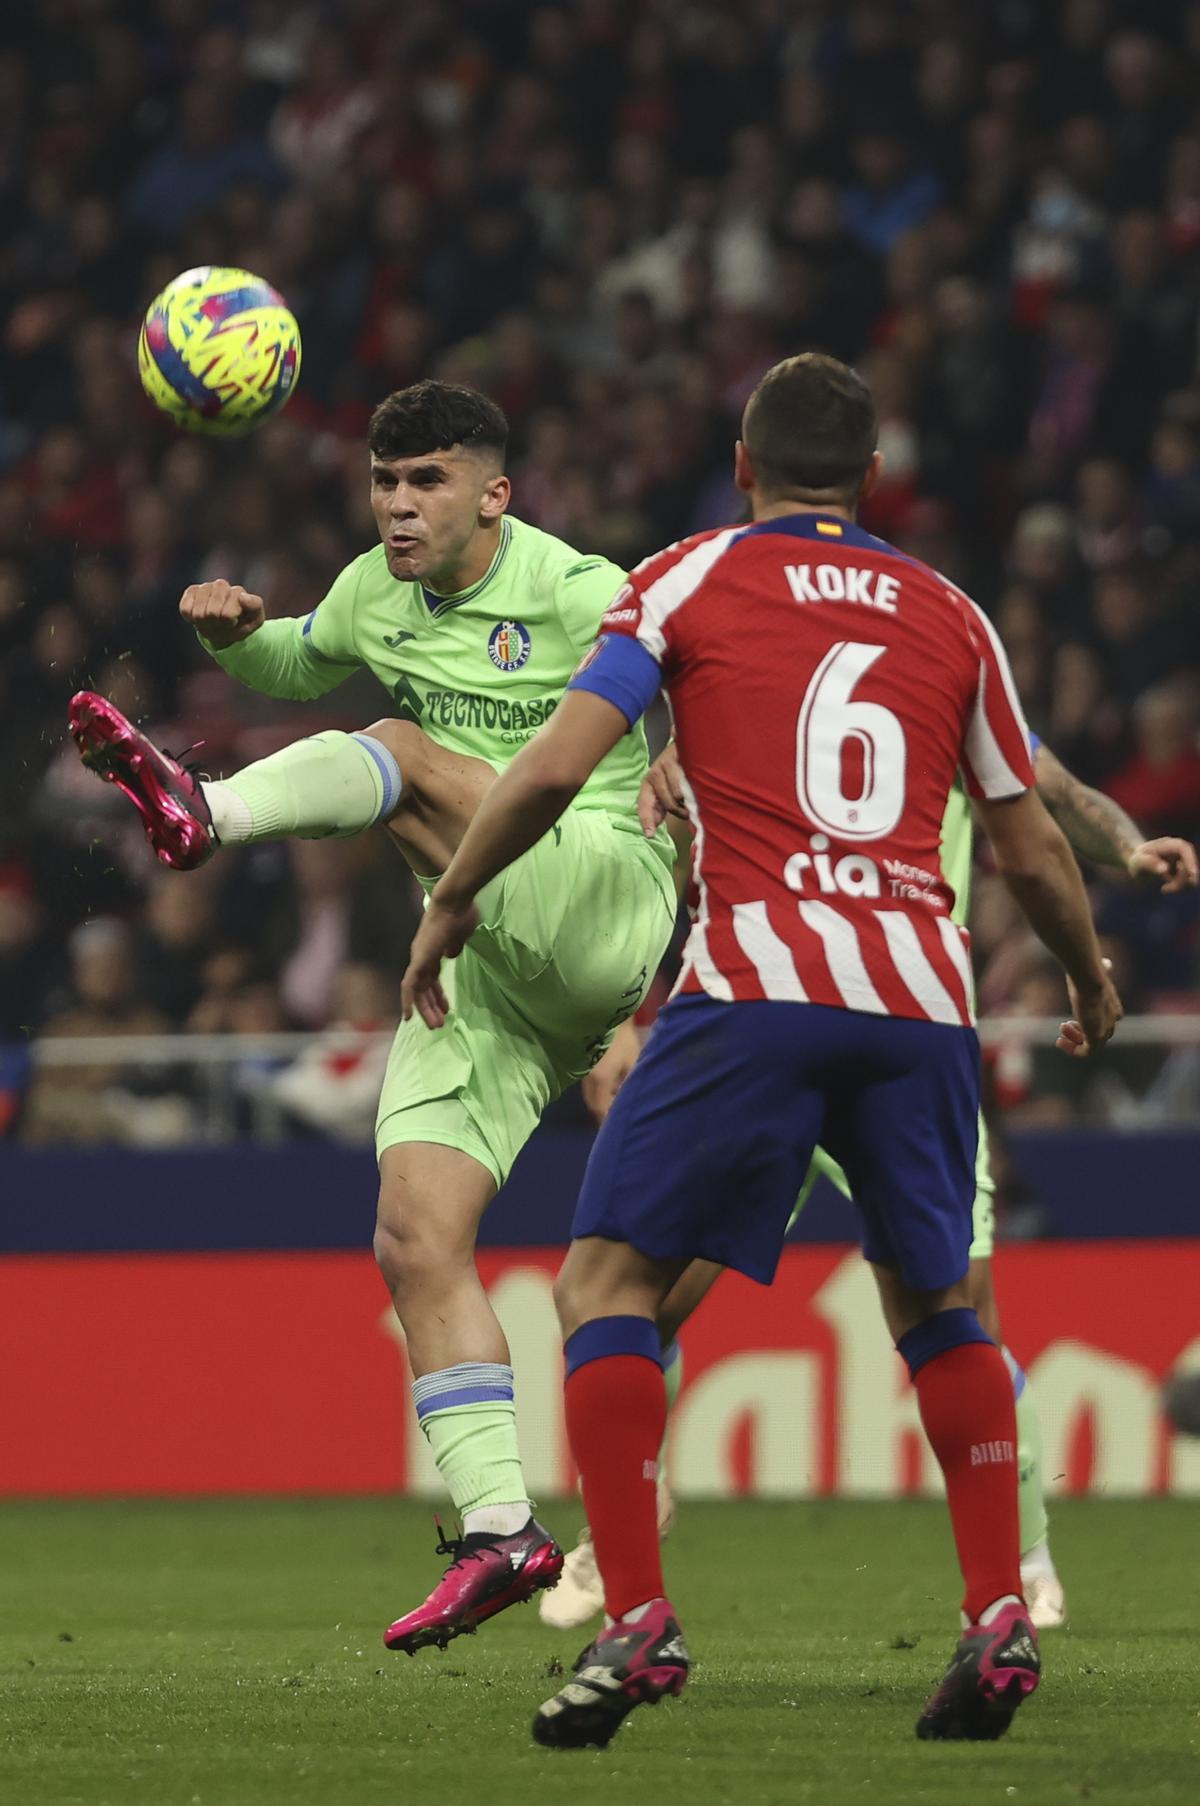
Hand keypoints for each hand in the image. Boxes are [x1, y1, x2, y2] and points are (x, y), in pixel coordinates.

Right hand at [180, 579, 265, 648]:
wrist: (225, 626)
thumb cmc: (241, 623)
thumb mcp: (255, 620)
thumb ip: (254, 606)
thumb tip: (242, 596)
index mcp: (238, 592)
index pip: (227, 614)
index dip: (229, 624)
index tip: (234, 622)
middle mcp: (222, 585)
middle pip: (211, 614)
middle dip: (216, 625)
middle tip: (221, 624)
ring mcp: (206, 587)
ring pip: (198, 614)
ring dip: (204, 623)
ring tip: (212, 621)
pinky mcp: (191, 591)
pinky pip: (186, 610)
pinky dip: (192, 619)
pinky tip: (200, 616)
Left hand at [400, 894, 480, 1027]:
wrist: (454, 901)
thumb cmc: (461, 914)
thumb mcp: (461, 936)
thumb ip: (455, 947)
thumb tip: (450, 956)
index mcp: (432, 952)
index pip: (431, 979)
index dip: (438, 996)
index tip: (446, 1010)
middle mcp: (421, 956)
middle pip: (424, 988)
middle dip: (431, 1007)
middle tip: (439, 1025)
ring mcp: (419, 957)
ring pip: (417, 991)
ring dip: (425, 1009)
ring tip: (435, 1026)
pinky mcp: (419, 959)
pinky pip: (409, 985)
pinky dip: (408, 1001)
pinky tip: (410, 1016)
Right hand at [581, 1016, 641, 1124]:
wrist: (603, 1014)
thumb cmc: (623, 1038)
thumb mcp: (632, 1062)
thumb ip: (629, 1085)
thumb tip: (629, 1101)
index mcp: (600, 1081)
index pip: (602, 1110)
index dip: (608, 1121)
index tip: (618, 1129)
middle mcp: (588, 1080)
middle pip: (594, 1106)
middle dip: (605, 1116)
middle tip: (619, 1121)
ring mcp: (583, 1073)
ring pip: (591, 1097)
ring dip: (602, 1104)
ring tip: (617, 1107)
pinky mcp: (584, 1067)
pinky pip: (591, 1088)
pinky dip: (599, 1094)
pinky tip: (611, 1092)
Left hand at [638, 741, 689, 836]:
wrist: (689, 744)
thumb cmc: (679, 771)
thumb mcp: (667, 790)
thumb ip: (660, 807)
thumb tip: (653, 827)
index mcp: (648, 784)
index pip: (643, 805)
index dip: (646, 820)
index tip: (650, 834)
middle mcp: (653, 774)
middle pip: (667, 802)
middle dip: (679, 810)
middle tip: (687, 809)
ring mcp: (664, 765)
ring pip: (678, 794)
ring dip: (688, 798)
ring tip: (692, 791)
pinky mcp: (675, 758)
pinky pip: (685, 782)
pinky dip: (693, 787)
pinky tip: (695, 782)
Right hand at [1057, 961, 1122, 1056]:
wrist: (1089, 980)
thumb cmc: (1088, 974)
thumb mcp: (1097, 973)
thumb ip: (1103, 970)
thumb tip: (1107, 963)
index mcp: (1113, 1007)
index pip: (1104, 1021)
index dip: (1086, 1022)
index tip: (1070, 1019)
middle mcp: (1111, 1020)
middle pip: (1098, 1034)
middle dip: (1079, 1031)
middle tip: (1064, 1024)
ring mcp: (1104, 1030)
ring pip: (1091, 1043)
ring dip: (1074, 1040)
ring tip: (1061, 1032)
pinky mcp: (1096, 1038)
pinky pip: (1086, 1052)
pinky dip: (1073, 1050)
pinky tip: (1060, 1042)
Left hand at [1127, 836, 1198, 893]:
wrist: (1135, 865)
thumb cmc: (1135, 861)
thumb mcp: (1137, 862)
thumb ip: (1149, 863)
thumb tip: (1165, 869)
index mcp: (1168, 844)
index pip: (1184, 848)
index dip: (1191, 860)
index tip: (1192, 875)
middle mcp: (1178, 851)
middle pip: (1190, 863)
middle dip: (1182, 878)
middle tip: (1165, 888)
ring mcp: (1181, 860)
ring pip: (1190, 874)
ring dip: (1179, 884)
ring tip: (1163, 889)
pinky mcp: (1181, 870)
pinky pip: (1186, 880)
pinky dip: (1177, 887)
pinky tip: (1164, 888)